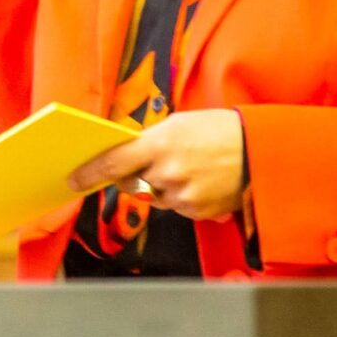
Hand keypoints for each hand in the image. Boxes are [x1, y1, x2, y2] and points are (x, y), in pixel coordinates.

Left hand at [67, 110, 248, 221]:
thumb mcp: (179, 124)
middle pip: (131, 182)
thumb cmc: (219, 130)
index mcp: (160, 143)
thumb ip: (149, 140)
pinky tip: (201, 181)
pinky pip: (175, 207)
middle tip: (154, 162)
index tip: (74, 180)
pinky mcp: (197, 213)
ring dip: (161, 186)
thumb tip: (123, 155)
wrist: (263, 151)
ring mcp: (182, 196)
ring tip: (189, 167)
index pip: (112, 162)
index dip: (89, 172)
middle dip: (134, 175)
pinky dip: (181, 196)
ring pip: (153, 196)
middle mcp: (167, 173)